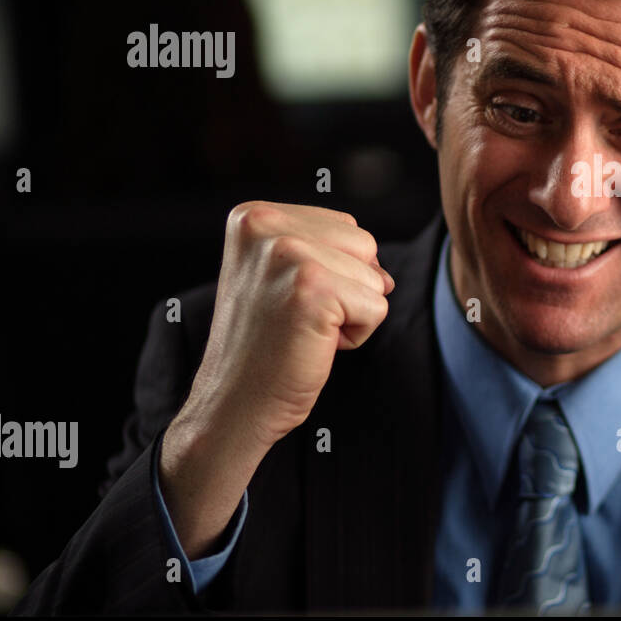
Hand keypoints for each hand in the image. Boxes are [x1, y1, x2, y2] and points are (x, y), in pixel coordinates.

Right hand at [159, 201, 392, 557]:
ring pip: (375, 276)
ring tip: (304, 331)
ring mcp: (287, 254)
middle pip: (365, 245)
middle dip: (348, 289)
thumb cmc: (265, 347)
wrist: (234, 405)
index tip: (288, 301)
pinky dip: (357, 335)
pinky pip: (377, 306)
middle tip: (297, 320)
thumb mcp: (281, 278)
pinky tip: (313, 345)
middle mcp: (264, 225)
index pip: (345, 228)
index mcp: (253, 215)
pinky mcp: (311, 288)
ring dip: (352, 312)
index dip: (333, 273)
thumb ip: (325, 254)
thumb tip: (386, 275)